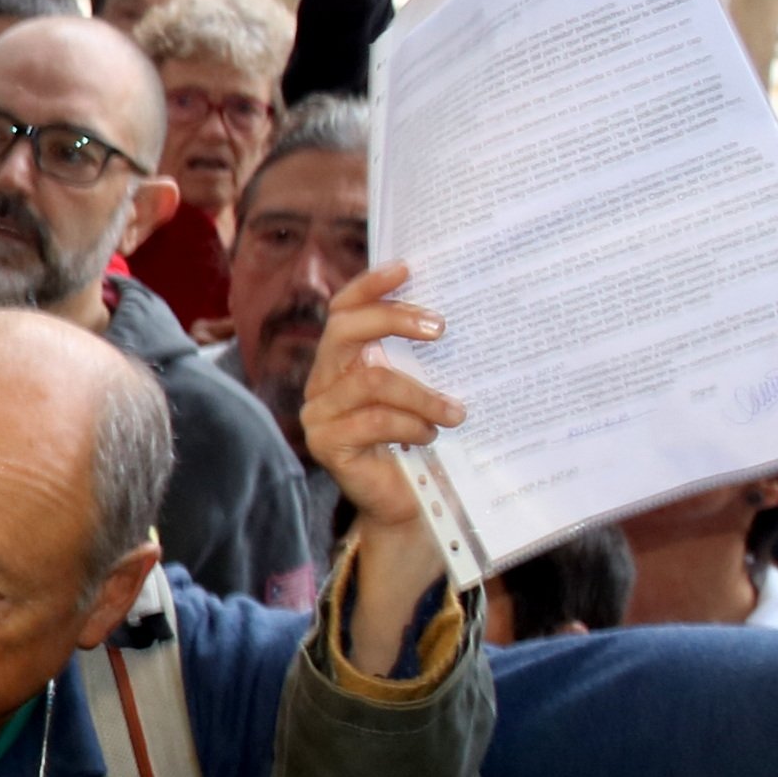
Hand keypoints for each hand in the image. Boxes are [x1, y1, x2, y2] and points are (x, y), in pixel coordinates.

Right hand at [304, 261, 462, 669]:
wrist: (417, 509)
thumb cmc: (427, 446)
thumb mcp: (428, 391)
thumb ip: (425, 358)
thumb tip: (456, 311)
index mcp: (344, 361)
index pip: (344, 310)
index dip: (370, 286)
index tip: (409, 268)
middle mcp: (324, 382)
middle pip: (343, 331)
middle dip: (393, 320)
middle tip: (441, 327)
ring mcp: (321, 414)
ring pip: (370, 380)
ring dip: (421, 393)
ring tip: (455, 411)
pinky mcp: (328, 445)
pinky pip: (372, 421)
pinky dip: (410, 425)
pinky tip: (431, 437)